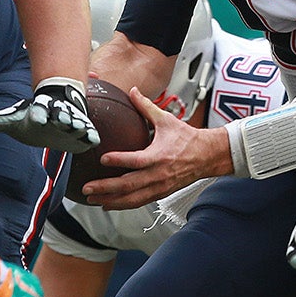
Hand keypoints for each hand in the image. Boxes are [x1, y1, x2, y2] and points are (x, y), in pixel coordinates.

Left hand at [0, 79, 99, 152]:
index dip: (37, 114)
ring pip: (76, 122)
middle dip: (61, 116)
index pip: (39, 111)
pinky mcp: (81, 134)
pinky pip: (88, 133)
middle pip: (60, 114)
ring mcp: (71, 124)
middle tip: (61, 119)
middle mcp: (57, 115)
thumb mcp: (13, 121)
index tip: (36, 118)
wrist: (53, 117)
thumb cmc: (31, 119)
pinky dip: (90, 135)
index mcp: (40, 112)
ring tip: (78, 128)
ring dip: (77, 125)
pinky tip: (92, 140)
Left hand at [79, 88, 225, 209]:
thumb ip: (146, 106)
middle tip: (88, 188)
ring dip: (111, 201)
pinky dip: (123, 205)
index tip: (103, 159)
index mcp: (159, 156)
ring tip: (93, 200)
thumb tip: (133, 91)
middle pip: (129, 185)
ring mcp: (159, 187)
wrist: (207, 156)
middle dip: (106, 188)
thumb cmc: (187, 138)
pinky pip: (139, 202)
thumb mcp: (166, 120)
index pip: (136, 160)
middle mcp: (158, 175)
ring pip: (132, 198)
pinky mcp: (160, 193)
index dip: (119, 160)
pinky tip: (109, 204)